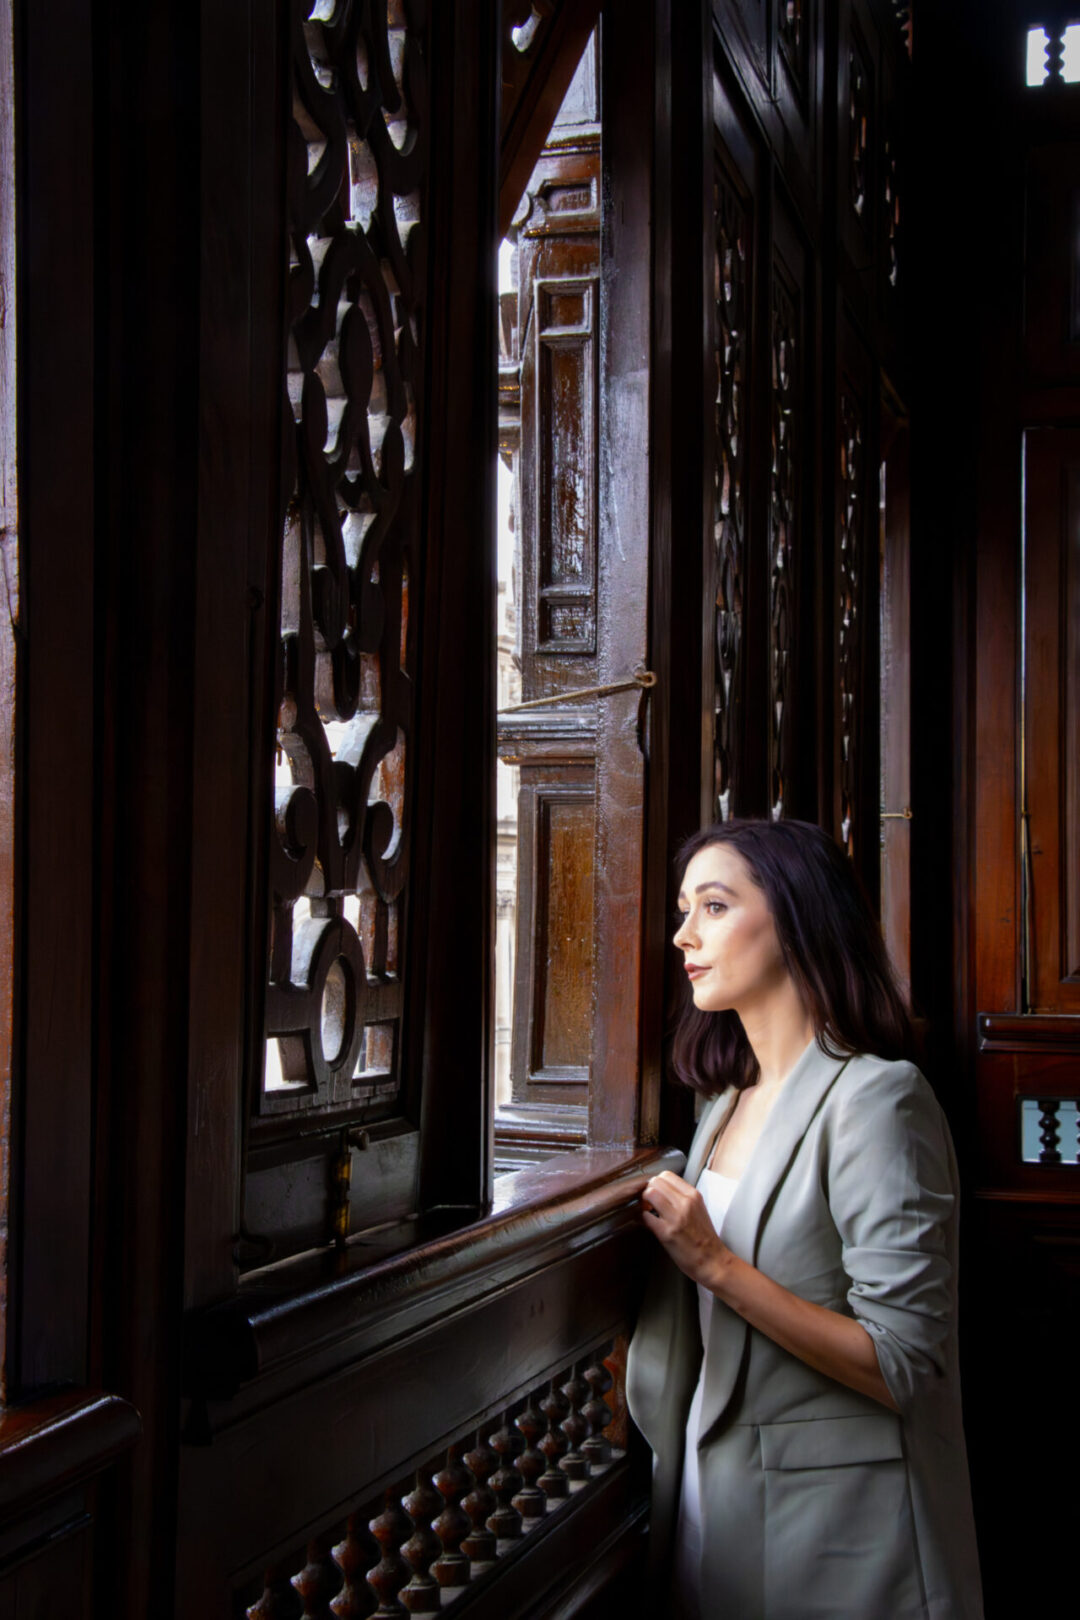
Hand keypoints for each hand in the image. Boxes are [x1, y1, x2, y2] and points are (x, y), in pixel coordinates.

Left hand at [641, 1170, 729, 1292]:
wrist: (712, 1261)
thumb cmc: (705, 1238)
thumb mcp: (698, 1209)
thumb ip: (683, 1197)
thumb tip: (664, 1190)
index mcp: (693, 1196)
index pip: (667, 1175)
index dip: (657, 1183)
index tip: (657, 1192)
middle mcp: (685, 1203)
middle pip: (655, 1181)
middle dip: (648, 1190)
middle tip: (649, 1202)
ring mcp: (676, 1217)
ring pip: (649, 1194)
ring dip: (644, 1202)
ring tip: (648, 1211)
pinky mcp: (667, 1233)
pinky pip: (646, 1216)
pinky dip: (643, 1219)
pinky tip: (650, 1224)